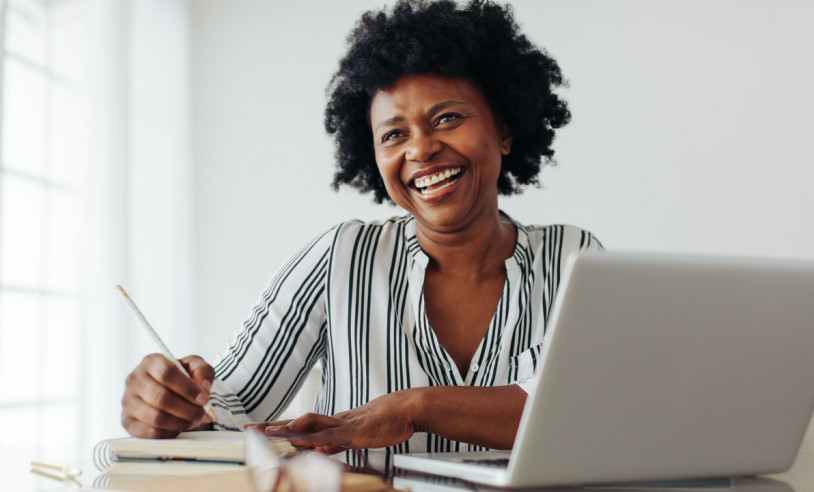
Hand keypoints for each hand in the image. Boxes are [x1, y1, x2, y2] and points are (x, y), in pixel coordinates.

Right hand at [121, 354, 214, 438]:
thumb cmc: (183, 378)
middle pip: (161, 398)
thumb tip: (203, 389)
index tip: (204, 399)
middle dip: (187, 409)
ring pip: (156, 417)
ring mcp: (128, 401)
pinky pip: (149, 432)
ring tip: (193, 421)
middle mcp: (135, 380)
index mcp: (151, 362)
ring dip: (180, 422)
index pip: (167, 374)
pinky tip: (179, 428)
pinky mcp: (127, 421)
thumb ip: (203, 372)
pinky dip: (169, 433)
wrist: (170, 392)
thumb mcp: (196, 367)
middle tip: (202, 414)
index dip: (188, 389)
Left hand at [251, 390, 417, 453]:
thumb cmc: (383, 421)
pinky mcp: (356, 432)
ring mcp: (343, 426)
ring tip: (270, 433)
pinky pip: (334, 436)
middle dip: (272, 426)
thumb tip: (315, 448)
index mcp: (331, 424)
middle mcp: (332, 422)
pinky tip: (308, 444)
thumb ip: (334, 441)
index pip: (297, 425)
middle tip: (248, 429)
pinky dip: (320, 440)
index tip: (254, 428)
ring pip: (311, 426)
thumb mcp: (354, 435)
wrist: (405, 408)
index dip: (275, 426)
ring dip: (289, 429)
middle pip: (296, 422)